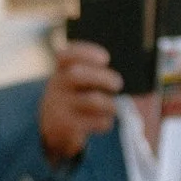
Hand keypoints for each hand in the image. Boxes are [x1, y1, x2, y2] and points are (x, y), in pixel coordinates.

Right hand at [40, 39, 123, 161]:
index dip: (86, 53)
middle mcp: (57, 86)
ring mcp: (60, 106)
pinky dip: (105, 121)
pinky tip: (104, 121)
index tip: (106, 58)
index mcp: (61, 70)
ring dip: (109, 103)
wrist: (52, 128)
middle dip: (102, 77)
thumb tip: (127, 73)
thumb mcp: (76, 83)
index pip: (66, 55)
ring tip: (113, 107)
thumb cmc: (75, 97)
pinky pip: (94, 122)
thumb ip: (93, 73)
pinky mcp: (68, 126)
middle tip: (118, 83)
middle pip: (76, 75)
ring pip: (91, 101)